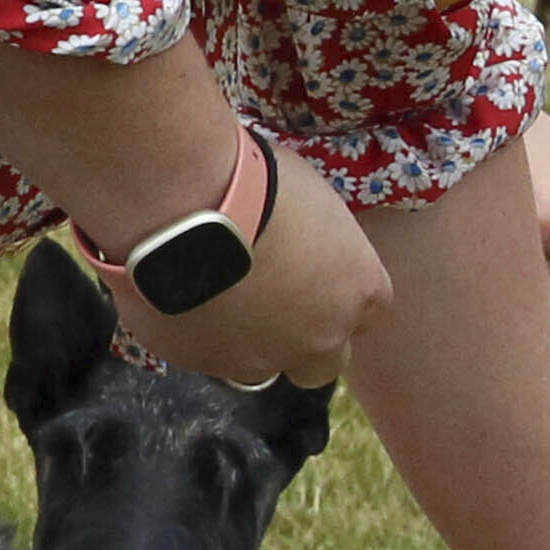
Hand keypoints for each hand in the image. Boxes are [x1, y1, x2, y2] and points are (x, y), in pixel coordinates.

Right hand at [103, 139, 394, 383]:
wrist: (184, 209)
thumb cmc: (258, 183)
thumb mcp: (311, 198)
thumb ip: (318, 237)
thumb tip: (302, 235)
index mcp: (360, 292)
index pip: (367, 310)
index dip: (337, 294)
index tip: (312, 271)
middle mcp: (322, 338)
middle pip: (324, 361)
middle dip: (303, 339)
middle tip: (271, 300)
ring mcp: (264, 359)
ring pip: (263, 366)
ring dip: (249, 342)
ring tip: (219, 298)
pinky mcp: (208, 364)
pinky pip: (210, 358)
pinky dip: (201, 335)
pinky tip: (182, 297)